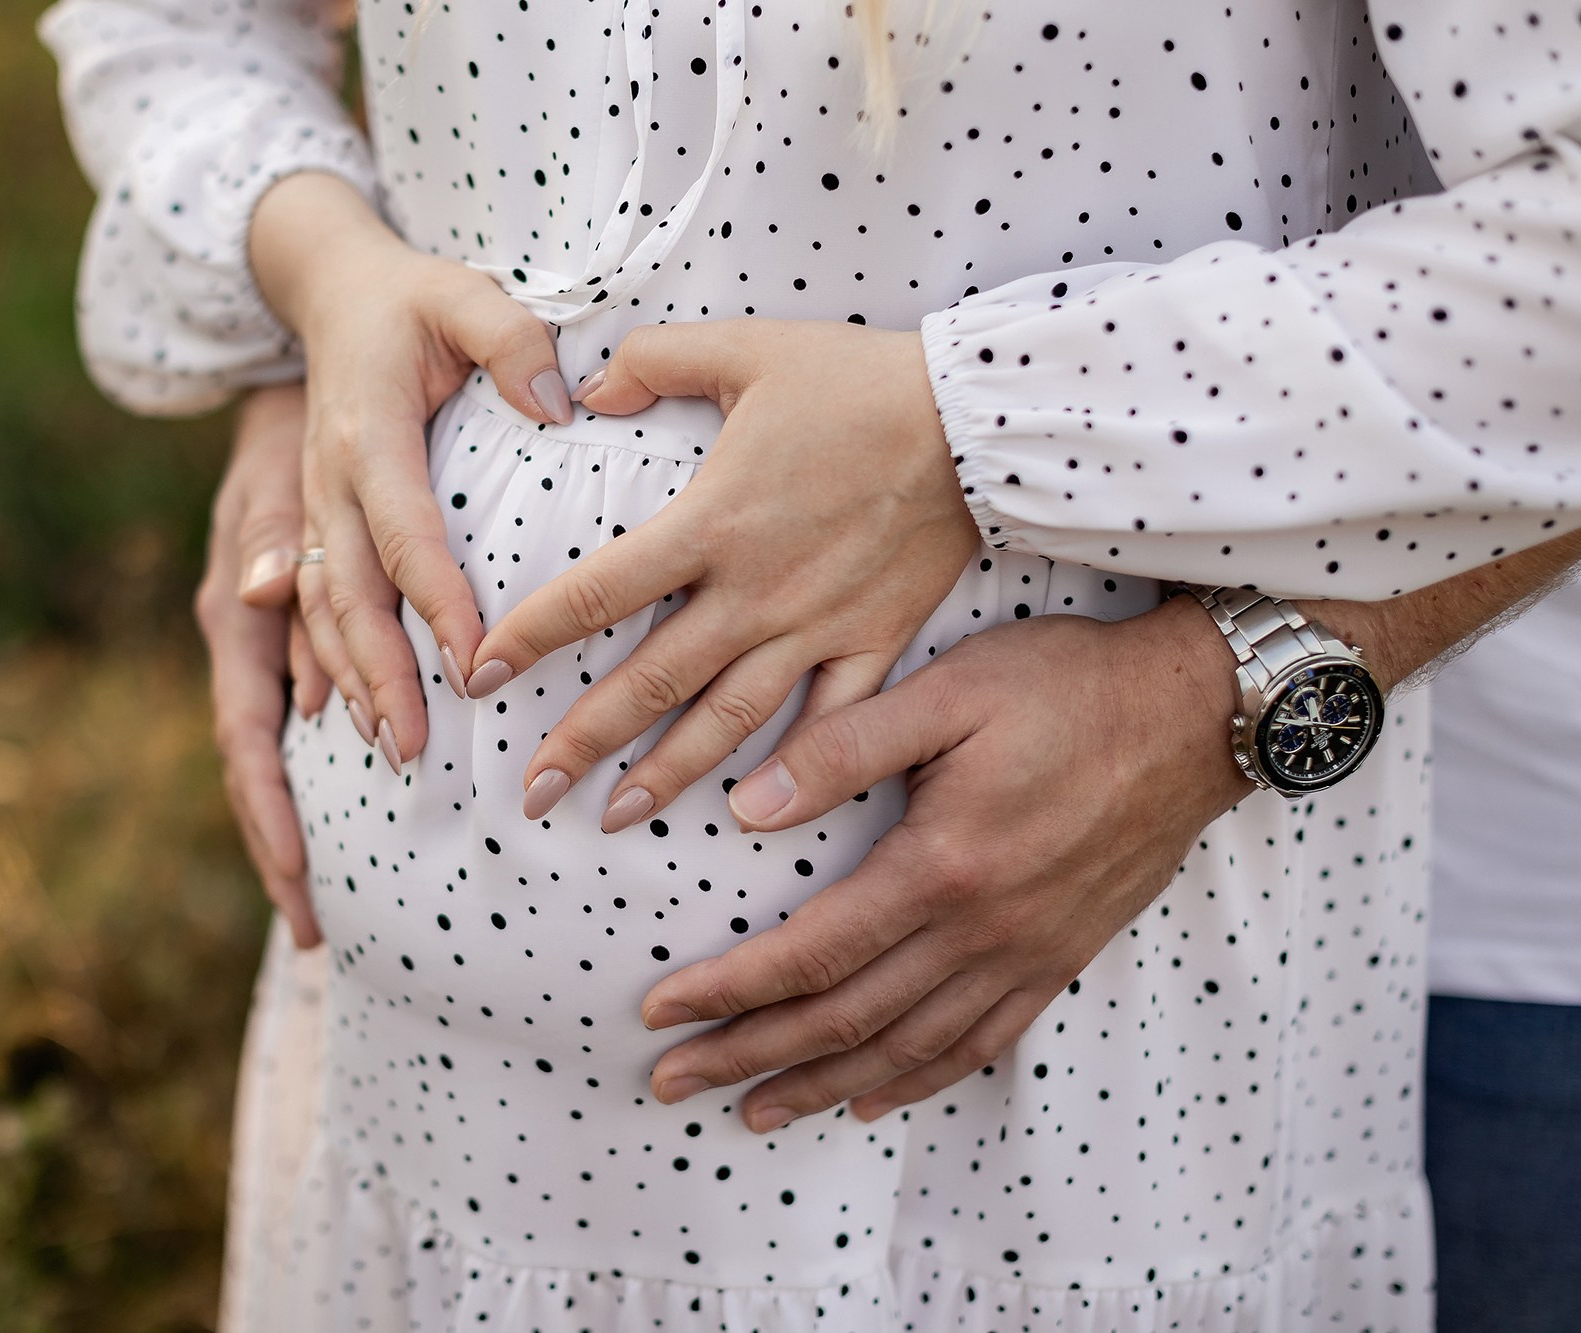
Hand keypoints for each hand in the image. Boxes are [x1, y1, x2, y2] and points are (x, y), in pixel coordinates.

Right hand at [195, 385, 328, 948]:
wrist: (309, 375)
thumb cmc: (303, 421)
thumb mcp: (280, 465)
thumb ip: (271, 527)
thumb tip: (261, 591)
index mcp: (236, 608)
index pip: (247, 734)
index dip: (271, 810)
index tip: (301, 880)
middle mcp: (245, 635)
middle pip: (255, 764)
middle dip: (279, 847)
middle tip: (313, 932)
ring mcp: (269, 636)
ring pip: (278, 750)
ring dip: (301, 822)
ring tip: (328, 907)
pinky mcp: (298, 628)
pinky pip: (305, 715)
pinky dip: (323, 770)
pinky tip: (357, 817)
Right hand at [249, 172, 573, 769]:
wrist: (330, 288)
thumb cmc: (414, 298)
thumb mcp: (465, 294)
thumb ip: (513, 340)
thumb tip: (559, 406)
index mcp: (368, 434)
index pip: (404, 532)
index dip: (436, 602)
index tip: (475, 664)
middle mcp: (330, 482)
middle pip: (348, 593)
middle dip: (379, 674)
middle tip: (416, 745)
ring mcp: (313, 506)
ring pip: (321, 611)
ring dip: (352, 684)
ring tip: (393, 749)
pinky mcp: (314, 523)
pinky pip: (313, 605)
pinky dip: (332, 664)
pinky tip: (361, 716)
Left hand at [463, 319, 978, 829]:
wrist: (980, 420)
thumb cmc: (860, 381)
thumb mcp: (746, 346)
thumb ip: (653, 361)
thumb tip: (586, 389)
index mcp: (711, 523)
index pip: (596, 592)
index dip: (529, 636)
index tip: (479, 676)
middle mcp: (754, 592)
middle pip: (650, 682)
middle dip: (582, 741)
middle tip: (531, 792)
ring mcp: (816, 629)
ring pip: (726, 721)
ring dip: (666, 775)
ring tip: (614, 818)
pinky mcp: (874, 645)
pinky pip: (827, 726)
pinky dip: (793, 775)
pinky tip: (754, 816)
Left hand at [639, 597, 1254, 1128]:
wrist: (1199, 712)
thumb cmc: (1070, 687)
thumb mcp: (948, 692)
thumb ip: (843, 746)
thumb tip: (748, 807)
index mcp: (941, 867)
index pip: (812, 954)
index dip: (729, 990)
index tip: (661, 1012)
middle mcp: (982, 931)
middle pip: (845, 1019)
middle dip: (750, 1056)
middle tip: (673, 1082)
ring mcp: (1027, 954)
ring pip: (906, 1047)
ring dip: (822, 1085)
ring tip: (753, 1113)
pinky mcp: (1061, 956)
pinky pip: (981, 1042)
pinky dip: (919, 1079)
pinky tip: (872, 1098)